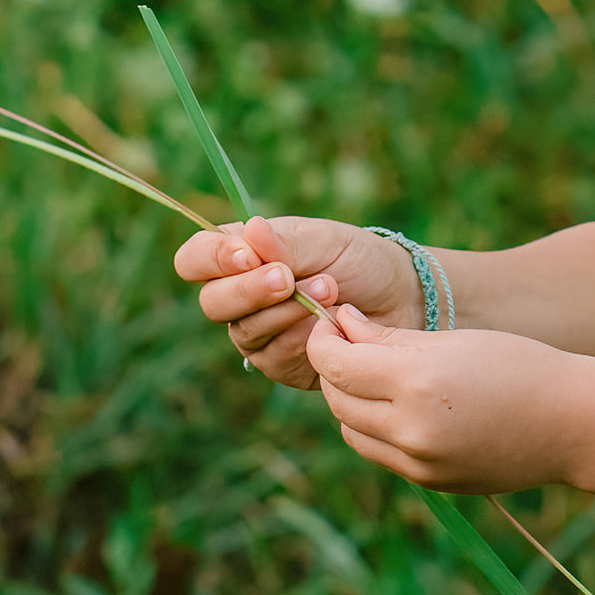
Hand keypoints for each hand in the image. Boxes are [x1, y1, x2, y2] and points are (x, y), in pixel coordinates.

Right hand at [172, 214, 423, 388]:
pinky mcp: (280, 364)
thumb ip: (285, 242)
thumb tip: (251, 231)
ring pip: (244, 332)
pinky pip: (275, 357)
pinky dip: (304, 337)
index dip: (212, 259)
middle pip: (213, 302)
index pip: (195, 258)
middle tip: (288, 278)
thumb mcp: (324, 239)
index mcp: (240, 255)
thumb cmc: (357, 259)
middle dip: (251, 290)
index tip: (248, 255)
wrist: (400, 298)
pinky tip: (332, 321)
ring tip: (331, 288)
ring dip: (287, 311)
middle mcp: (239, 297)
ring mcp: (257, 334)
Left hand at [305, 308, 590, 493]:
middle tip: (349, 343)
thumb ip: (388, 337)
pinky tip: (401, 404)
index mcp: (418, 382)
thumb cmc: (518, 366)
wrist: (572, 424)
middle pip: (337, 399)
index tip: (330, 324)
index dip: (323, 340)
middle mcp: (412, 429)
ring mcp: (419, 463)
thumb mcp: (452, 340)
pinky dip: (376, 428)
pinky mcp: (429, 482)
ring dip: (351, 401)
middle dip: (334, 369)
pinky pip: (380, 452)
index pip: (336, 364)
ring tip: (376, 374)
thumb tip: (341, 325)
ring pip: (352, 430)